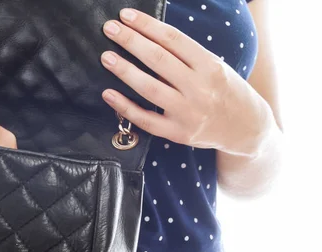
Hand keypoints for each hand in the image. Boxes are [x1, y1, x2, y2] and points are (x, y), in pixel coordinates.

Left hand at [100, 8, 273, 156]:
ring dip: (125, 71)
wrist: (246, 129)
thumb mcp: (215, 67)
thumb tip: (148, 38)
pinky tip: (108, 93)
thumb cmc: (225, 91)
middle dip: (131, 41)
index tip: (126, 15)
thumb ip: (186, 56)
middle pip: (158, 60)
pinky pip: (146, 120)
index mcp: (210, 66)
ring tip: (106, 57)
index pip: (173, 39)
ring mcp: (188, 112)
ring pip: (150, 88)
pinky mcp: (178, 133)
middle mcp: (200, 88)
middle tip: (109, 29)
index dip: (146, 25)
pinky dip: (125, 107)